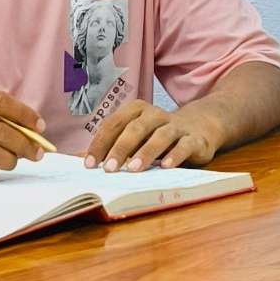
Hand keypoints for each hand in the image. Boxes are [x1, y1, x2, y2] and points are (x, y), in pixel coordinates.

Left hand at [83, 97, 225, 173]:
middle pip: (135, 128)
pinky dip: (175, 155)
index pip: (113, 124)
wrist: (199, 127)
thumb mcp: (134, 137)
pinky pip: (184, 145)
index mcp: (136, 111)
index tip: (89, 164)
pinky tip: (166, 167)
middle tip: (108, 169)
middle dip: (120, 148)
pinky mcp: (194, 139)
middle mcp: (155, 115)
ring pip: (160, 136)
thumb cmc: (157, 135)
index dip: (100, 143)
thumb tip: (80, 160)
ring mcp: (176, 126)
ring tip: (132, 170)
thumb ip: (111, 146)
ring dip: (145, 152)